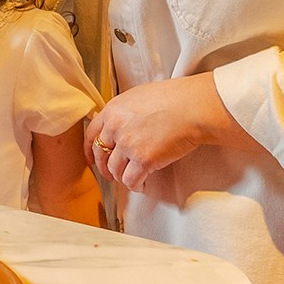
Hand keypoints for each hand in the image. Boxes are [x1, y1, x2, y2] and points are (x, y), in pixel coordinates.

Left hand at [85, 73, 256, 191]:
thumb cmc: (174, 99)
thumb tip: (122, 125)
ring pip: (115, 170)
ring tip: (130, 179)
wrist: (193, 107)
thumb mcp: (139, 97)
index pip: (92, 133)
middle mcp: (116, 127)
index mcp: (113, 110)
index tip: (91, 158)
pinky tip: (141, 184)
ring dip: (122, 177)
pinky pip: (131, 180)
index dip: (90, 150)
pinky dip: (135, 185)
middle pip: (101, 154)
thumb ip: (125, 112)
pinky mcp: (143, 160)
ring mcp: (128, 144)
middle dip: (105, 168)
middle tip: (111, 174)